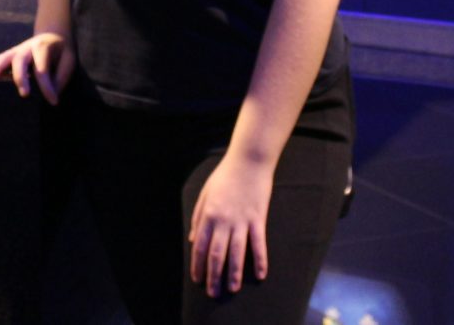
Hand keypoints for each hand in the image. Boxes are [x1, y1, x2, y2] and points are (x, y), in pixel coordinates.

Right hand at [0, 31, 72, 102]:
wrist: (53, 35)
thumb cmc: (61, 52)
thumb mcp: (68, 62)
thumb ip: (60, 77)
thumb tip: (52, 96)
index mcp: (43, 47)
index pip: (43, 69)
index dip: (47, 87)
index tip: (53, 102)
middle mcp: (28, 47)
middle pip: (20, 60)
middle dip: (20, 77)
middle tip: (24, 94)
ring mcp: (17, 50)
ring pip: (5, 57)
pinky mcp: (11, 54)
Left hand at [188, 152, 273, 297]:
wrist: (248, 161)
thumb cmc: (224, 176)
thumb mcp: (205, 194)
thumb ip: (198, 218)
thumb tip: (193, 239)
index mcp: (208, 215)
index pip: (200, 246)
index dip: (197, 265)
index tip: (197, 279)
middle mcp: (223, 220)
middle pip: (217, 254)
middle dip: (213, 276)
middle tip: (213, 293)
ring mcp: (242, 220)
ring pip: (236, 253)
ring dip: (233, 273)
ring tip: (231, 289)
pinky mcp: (258, 219)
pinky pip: (258, 244)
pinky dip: (259, 260)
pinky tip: (260, 275)